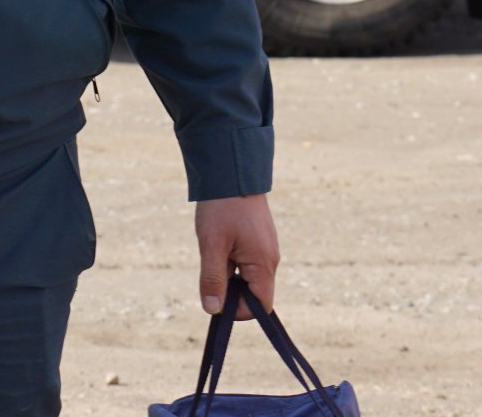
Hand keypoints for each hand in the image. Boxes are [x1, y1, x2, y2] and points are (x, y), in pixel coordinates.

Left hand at [195, 193, 278, 317]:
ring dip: (230, 274)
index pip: (261, 306)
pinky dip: (233, 260)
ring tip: (214, 251)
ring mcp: (266, 248)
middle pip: (254, 292)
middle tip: (211, 269)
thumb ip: (213, 279)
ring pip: (248, 276)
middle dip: (231, 290)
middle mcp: (270, 259)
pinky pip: (248, 261)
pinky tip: (220, 242)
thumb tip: (213, 310)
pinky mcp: (260, 239)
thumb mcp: (211, 245)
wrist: (232, 171)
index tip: (216, 298)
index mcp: (263, 264)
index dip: (239, 310)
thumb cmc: (222, 208)